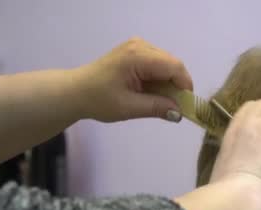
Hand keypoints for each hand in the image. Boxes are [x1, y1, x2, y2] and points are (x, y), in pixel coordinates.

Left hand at [72, 37, 191, 121]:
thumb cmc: (99, 100)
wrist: (76, 91)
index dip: (185, 86)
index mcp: (137, 57)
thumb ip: (157, 108)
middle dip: (177, 85)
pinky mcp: (137, 50)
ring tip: (158, 100)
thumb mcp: (129, 108)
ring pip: (168, 64)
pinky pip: (159, 63)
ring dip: (169, 83)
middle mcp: (141, 45)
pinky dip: (160, 78)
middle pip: (173, 64)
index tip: (185, 106)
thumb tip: (179, 113)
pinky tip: (150, 91)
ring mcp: (138, 46)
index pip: (174, 67)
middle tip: (172, 106)